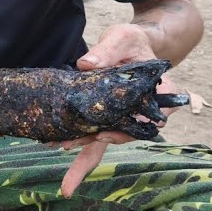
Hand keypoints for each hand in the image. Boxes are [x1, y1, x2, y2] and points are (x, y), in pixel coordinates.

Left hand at [57, 24, 175, 197]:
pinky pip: (90, 131)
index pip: (146, 120)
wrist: (131, 45)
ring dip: (78, 149)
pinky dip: (74, 137)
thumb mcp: (123, 38)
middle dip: (90, 154)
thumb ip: (108, 51)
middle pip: (119, 138)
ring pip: (101, 139)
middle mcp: (141, 114)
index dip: (126, 130)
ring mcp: (121, 118)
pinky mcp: (104, 116)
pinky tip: (53, 141)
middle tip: (67, 173)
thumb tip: (86, 66)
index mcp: (159, 97)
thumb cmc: (133, 41)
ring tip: (52, 148)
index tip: (106, 134)